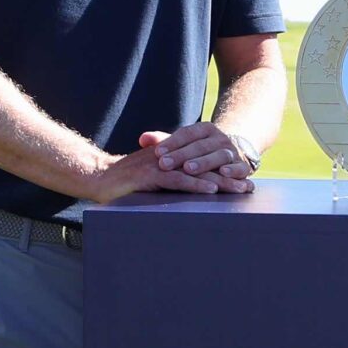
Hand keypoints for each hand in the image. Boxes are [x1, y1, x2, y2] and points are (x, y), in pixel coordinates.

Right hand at [90, 136, 230, 202]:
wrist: (98, 177)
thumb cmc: (123, 181)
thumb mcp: (150, 177)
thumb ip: (167, 178)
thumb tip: (184, 187)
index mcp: (172, 158)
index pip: (202, 163)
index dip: (222, 171)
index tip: (242, 180)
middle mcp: (170, 158)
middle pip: (206, 167)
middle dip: (229, 177)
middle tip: (249, 187)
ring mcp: (161, 166)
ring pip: (197, 172)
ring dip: (220, 181)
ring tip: (239, 189)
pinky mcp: (151, 176)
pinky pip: (178, 180)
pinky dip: (196, 184)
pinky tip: (211, 190)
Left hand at [147, 122, 256, 187]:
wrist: (234, 153)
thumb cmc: (201, 150)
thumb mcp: (184, 143)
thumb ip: (163, 141)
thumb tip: (142, 139)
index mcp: (205, 129)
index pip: (187, 133)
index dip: (172, 142)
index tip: (157, 152)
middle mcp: (220, 138)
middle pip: (200, 146)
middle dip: (181, 155)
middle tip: (165, 164)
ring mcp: (232, 152)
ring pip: (218, 155)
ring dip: (204, 163)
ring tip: (189, 169)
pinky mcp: (243, 166)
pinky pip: (240, 167)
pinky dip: (234, 170)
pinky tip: (224, 174)